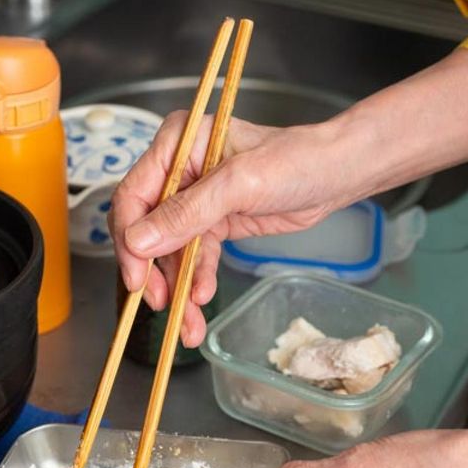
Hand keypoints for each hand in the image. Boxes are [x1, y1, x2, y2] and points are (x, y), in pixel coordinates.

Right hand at [109, 111, 340, 346]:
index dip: (130, 241)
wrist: (337, 174)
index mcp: (176, 144)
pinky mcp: (213, 223)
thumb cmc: (297, 161)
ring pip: (171, 251)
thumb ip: (187, 212)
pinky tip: (201, 301)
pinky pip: (195, 257)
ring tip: (188, 323)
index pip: (133, 197)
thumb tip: (138, 242)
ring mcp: (194, 199)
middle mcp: (179, 170)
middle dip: (153, 271)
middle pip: (146, 230)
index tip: (136, 279)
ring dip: (177, 288)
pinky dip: (196, 281)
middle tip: (161, 304)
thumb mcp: (240, 184)